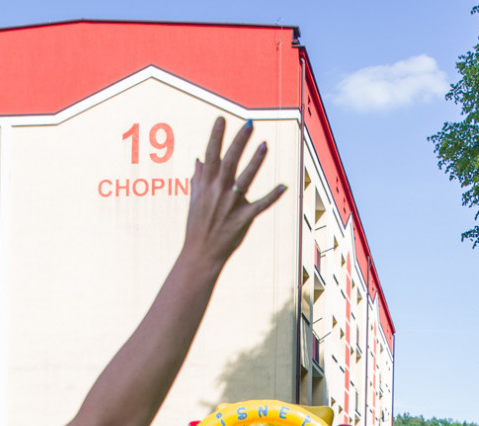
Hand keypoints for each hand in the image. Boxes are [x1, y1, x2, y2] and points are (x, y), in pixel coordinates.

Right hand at [183, 118, 287, 269]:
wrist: (201, 253)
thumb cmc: (197, 225)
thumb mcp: (195, 200)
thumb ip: (198, 178)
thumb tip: (199, 159)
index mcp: (207, 185)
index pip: (211, 155)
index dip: (216, 136)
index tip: (221, 119)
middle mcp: (219, 191)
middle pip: (230, 160)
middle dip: (239, 141)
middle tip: (249, 123)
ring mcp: (232, 204)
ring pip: (245, 178)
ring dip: (255, 161)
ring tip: (264, 145)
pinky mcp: (243, 218)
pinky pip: (260, 205)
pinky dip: (272, 196)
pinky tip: (283, 186)